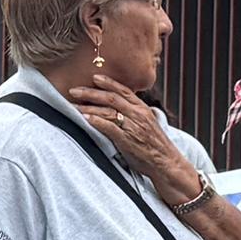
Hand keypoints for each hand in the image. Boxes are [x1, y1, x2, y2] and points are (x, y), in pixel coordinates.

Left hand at [61, 74, 185, 193]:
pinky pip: (110, 128)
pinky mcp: (128, 141)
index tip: (94, 76)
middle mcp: (138, 115)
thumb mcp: (147, 124)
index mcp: (142, 109)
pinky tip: (85, 118)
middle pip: (111, 98)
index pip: (124, 90)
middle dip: (90, 92)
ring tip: (73, 105)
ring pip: (108, 111)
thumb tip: (117, 107)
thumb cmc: (154, 146)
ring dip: (88, 107)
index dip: (108, 82)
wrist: (167, 163)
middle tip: (74, 90)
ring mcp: (133, 127)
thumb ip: (133, 114)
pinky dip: (97, 121)